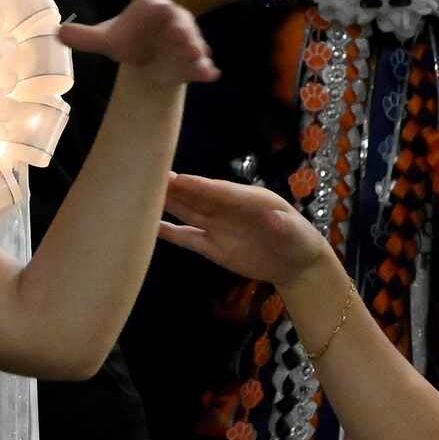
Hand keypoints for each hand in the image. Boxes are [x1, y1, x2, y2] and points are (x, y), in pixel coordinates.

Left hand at [56, 0, 217, 84]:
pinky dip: (206, 69)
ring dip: (197, 49)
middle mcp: (175, 21)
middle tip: (185, 40)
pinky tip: (211, 75)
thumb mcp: (107, 40)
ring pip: (195, 43)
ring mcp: (187, 41)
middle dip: (185, 31)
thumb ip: (85, 38)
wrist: (144, 60)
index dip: (165, 10)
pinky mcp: (192, 61)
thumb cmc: (129, 40)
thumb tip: (57, 33)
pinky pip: (203, 64)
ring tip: (197, 57)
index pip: (161, 5)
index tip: (167, 14)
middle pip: (182, 22)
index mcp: (154, 8)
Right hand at [157, 172, 333, 288]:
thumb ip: (283, 225)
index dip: (196, 185)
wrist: (296, 265)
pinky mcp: (212, 247)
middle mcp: (226, 208)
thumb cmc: (298, 240)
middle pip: (196, 196)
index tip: (175, 178)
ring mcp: (217, 227)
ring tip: (140, 192)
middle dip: (173, 187)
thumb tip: (274, 217)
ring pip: (187, 212)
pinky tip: (150, 225)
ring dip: (166, 203)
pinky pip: (187, 237)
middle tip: (146, 174)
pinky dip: (169, 231)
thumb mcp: (296, 233)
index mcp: (247, 198)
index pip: (218, 190)